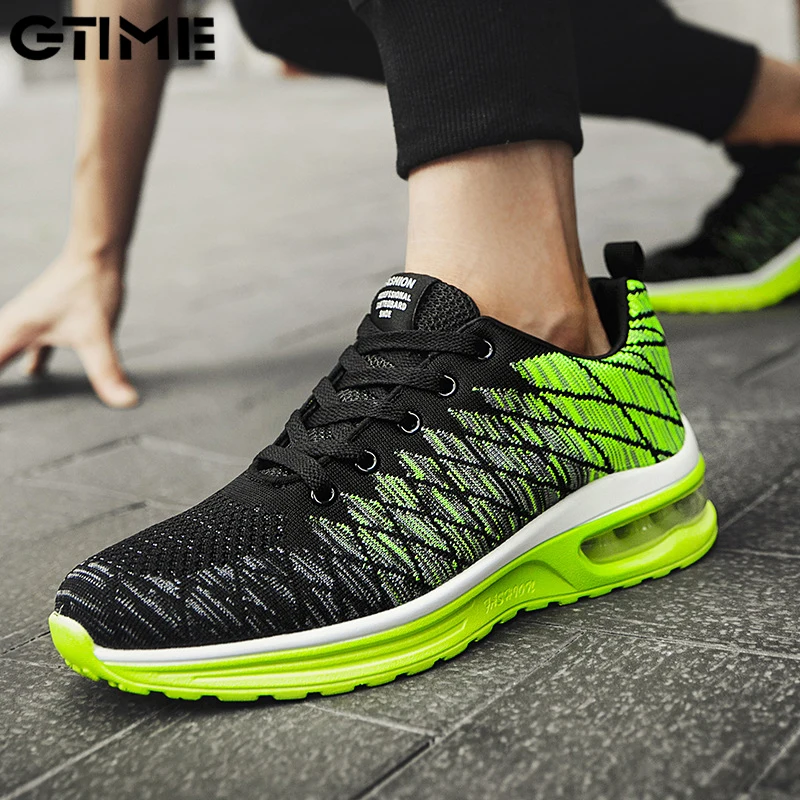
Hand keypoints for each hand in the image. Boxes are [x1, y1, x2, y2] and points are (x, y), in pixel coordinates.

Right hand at [0, 254, 138, 407]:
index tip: (5, 411)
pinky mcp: (47, 320)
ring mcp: (28, 323)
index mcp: (13, 332)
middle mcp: (12, 327)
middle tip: (8, 407)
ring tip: (9, 397)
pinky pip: (31, 347)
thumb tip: (127, 401)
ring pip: (6, 353)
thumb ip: (107, 371)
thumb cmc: (91, 287)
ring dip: (4, 370)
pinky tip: (35, 374)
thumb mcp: (98, 335)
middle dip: (0, 385)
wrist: (97, 252)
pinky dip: (32, 361)